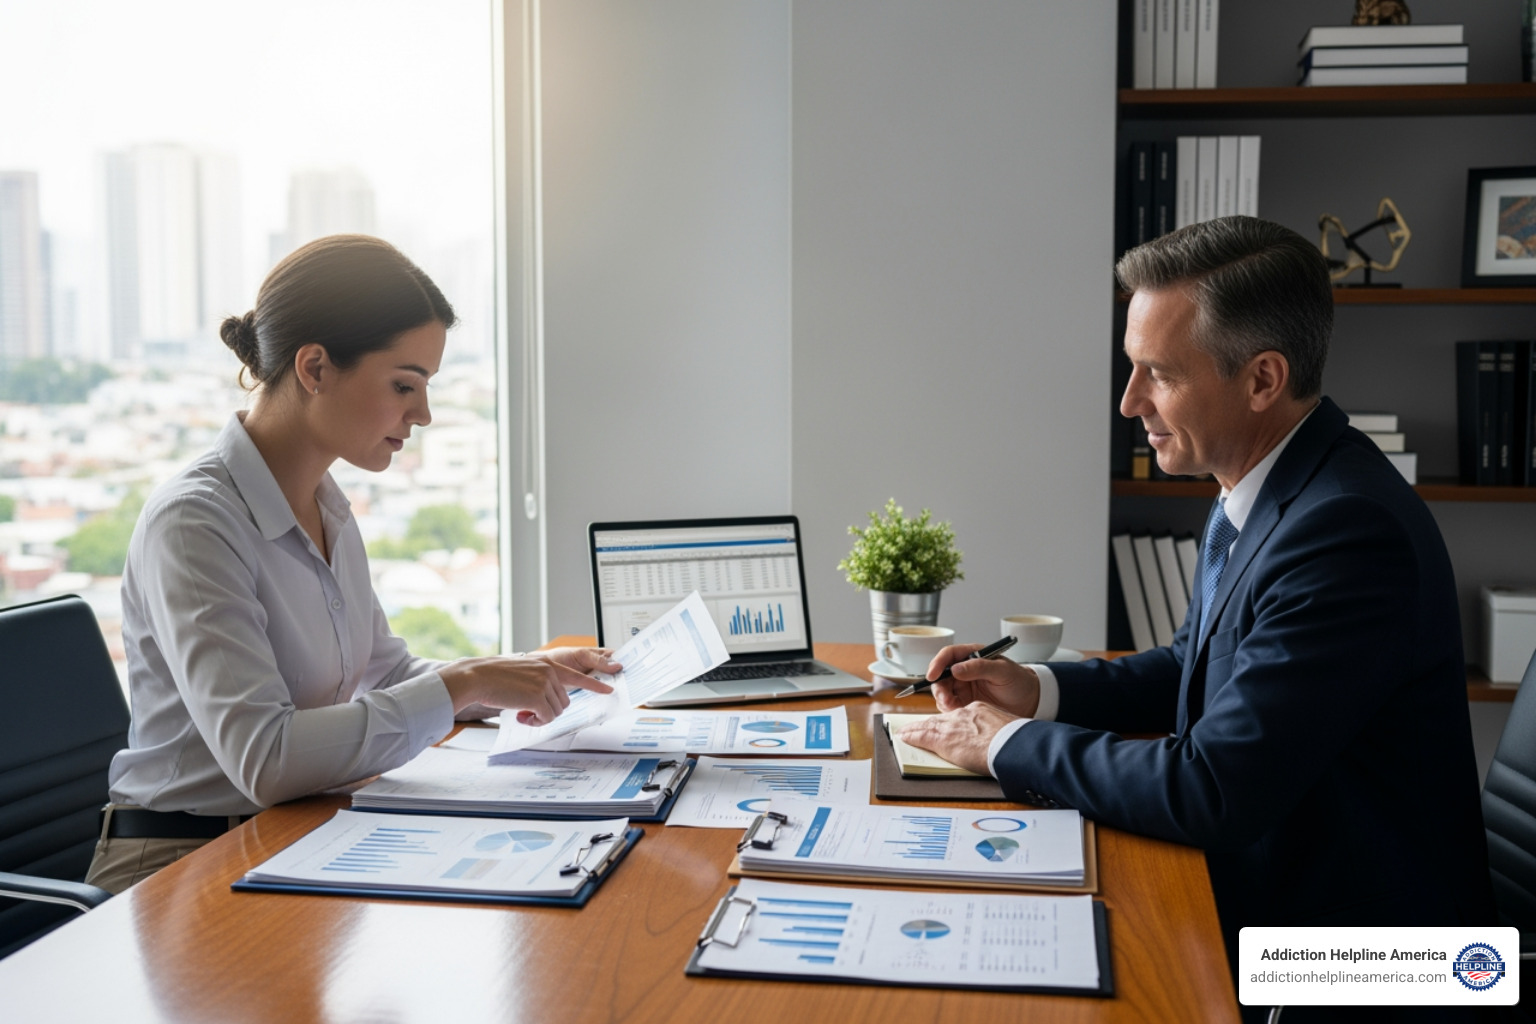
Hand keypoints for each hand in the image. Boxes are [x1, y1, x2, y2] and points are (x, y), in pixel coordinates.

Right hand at [439, 648, 618, 725]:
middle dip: (549, 710)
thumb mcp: (523, 672)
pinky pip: (546, 718)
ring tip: (523, 712)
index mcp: (547, 663)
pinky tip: (521, 716)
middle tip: (529, 712)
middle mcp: (549, 671)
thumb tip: (545, 702)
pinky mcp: (537, 696)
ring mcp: (544, 683)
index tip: (609, 688)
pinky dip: (535, 722)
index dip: (594, 684)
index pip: (576, 675)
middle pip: (564, 701)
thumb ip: (539, 681)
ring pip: (556, 711)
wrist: (478, 676)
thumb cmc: (495, 677)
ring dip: (541, 717)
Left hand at [898, 702, 1019, 775]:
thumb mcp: (1007, 728)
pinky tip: (904, 736)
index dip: (949, 722)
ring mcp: (952, 726)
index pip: (959, 716)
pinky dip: (912, 735)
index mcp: (979, 710)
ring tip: (906, 732)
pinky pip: (922, 735)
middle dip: (927, 724)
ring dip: (915, 729)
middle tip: (916, 726)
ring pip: (928, 725)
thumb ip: (997, 730)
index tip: (946, 727)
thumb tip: (1000, 740)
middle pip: (940, 719)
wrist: (1012, 745)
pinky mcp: (943, 739)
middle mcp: (963, 715)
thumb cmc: (1015, 740)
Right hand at [924, 644, 1041, 716]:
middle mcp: (964, 670)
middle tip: (945, 699)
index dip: (937, 663)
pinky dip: (949, 710)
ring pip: (942, 691)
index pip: (948, 655)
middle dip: (939, 687)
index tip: (932, 675)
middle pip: (940, 675)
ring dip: (943, 700)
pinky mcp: (964, 702)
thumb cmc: (1019, 680)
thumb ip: (980, 667)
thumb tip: (956, 668)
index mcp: (972, 655)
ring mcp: (963, 687)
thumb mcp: (1002, 671)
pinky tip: (958, 713)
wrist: (1030, 701)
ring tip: (954, 708)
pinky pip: (949, 706)